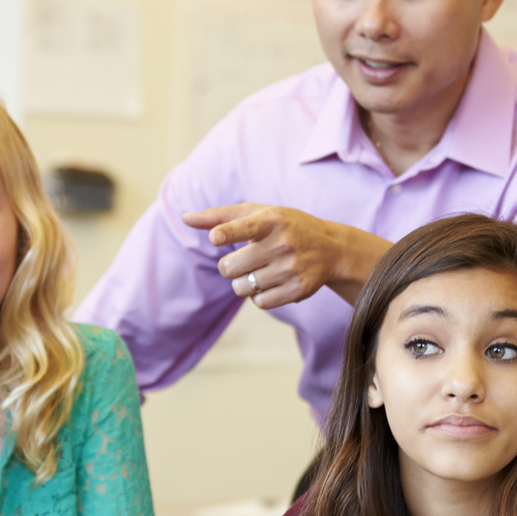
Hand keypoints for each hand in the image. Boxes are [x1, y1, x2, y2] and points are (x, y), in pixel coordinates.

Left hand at [183, 203, 386, 307]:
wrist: (331, 248)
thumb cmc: (285, 226)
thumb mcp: (258, 213)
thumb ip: (220, 216)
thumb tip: (185, 218)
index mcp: (272, 220)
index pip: (245, 227)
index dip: (226, 233)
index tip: (216, 237)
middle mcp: (283, 243)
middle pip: (231, 267)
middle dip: (229, 267)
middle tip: (241, 260)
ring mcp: (292, 268)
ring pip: (242, 288)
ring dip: (243, 282)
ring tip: (258, 270)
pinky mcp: (299, 289)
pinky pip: (260, 302)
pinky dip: (258, 296)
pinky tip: (270, 282)